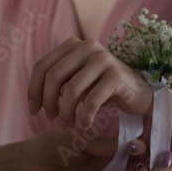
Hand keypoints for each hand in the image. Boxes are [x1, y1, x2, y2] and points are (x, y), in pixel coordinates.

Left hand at [23, 129, 149, 170]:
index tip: (144, 146)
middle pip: (130, 169)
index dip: (138, 149)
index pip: (126, 151)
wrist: (24, 168)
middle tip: (145, 165)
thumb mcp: (78, 139)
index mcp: (101, 151)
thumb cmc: (47, 148)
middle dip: (141, 166)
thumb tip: (129, 145)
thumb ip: (102, 144)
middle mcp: (103, 168)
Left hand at [28, 37, 152, 128]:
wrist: (138, 92)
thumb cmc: (102, 89)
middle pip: (53, 76)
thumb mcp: (77, 81)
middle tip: (51, 119)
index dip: (33, 90)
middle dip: (48, 102)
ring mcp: (103, 59)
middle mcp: (87, 46)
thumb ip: (58, 83)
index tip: (34, 110)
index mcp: (74, 45)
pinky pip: (92, 100)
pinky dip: (86, 116)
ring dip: (66, 112)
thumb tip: (36, 97)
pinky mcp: (116, 75)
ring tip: (69, 124)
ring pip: (71, 90)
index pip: (42, 66)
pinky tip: (86, 125)